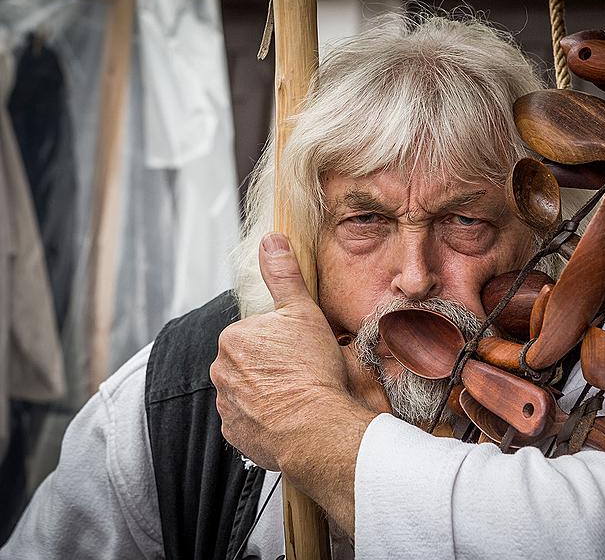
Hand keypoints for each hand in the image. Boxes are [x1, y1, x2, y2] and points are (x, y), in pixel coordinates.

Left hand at [211, 232, 350, 470]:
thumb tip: (270, 239)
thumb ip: (283, 275)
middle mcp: (221, 370)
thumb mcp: (302, 311)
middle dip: (270, 366)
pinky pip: (248, 419)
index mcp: (234, 337)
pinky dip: (265, 418)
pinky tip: (288, 416)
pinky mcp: (235, 433)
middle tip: (302, 372)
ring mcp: (226, 404)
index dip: (281, 340)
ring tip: (298, 395)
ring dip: (266, 392)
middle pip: (248, 362)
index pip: (256, 334)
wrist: (314, 426)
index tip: (301, 350)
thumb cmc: (311, 368)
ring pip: (247, 390)